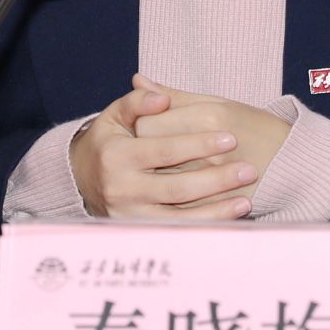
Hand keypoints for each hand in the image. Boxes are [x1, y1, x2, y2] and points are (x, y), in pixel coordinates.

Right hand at [69, 81, 255, 218]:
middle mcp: (121, 189)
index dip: (198, 143)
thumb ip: (137, 102)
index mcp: (116, 156)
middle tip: (249, 168)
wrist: (81, 180)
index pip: (164, 150)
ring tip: (246, 200)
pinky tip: (228, 219)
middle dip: (216, 179)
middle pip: (177, 187)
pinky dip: (204, 227)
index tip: (230, 136)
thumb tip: (162, 96)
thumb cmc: (108, 142)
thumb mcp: (115, 116)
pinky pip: (177, 232)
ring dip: (215, 211)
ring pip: (179, 217)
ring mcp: (130, 215)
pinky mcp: (138, 232)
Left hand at [130, 74, 290, 194]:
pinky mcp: (215, 205)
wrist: (294, 164)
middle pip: (151, 152)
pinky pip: (178, 205)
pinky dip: (169, 198)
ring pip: (160, 180)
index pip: (149, 123)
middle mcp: (208, 150)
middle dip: (144, 149)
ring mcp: (212, 181)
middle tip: (148, 146)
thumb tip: (138, 79)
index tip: (145, 123)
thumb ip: (174, 95)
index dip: (141, 123)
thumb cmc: (254, 127)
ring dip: (154, 174)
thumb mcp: (219, 103)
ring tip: (161, 166)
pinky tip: (169, 190)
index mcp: (209, 118)